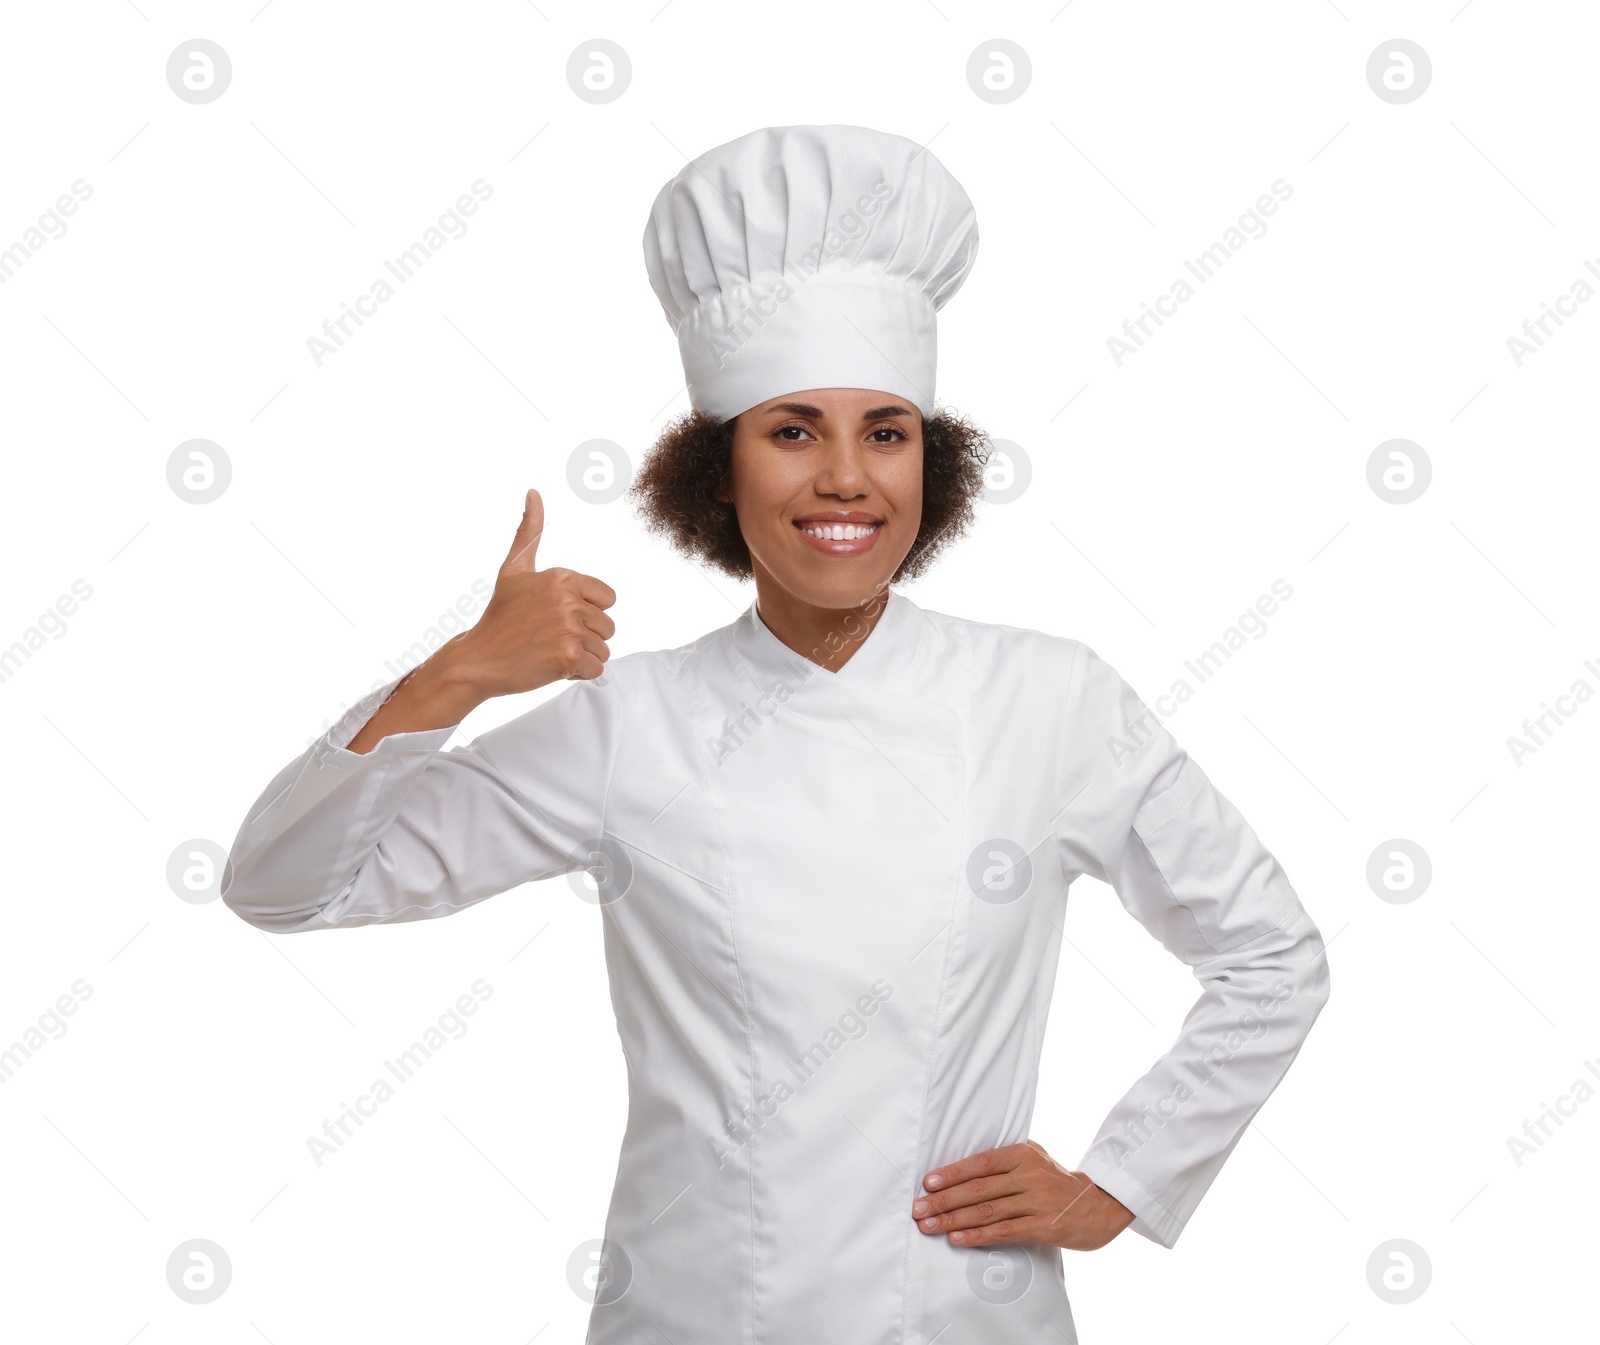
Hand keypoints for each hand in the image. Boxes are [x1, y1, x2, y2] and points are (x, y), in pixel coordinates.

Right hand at [442, 488, 616, 695]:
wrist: (477, 660)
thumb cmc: (499, 616)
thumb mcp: (513, 569)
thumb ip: (528, 532)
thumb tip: (533, 492)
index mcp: (562, 577)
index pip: (608, 599)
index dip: (587, 612)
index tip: (558, 617)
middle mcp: (568, 599)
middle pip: (607, 626)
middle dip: (585, 637)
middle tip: (551, 638)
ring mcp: (569, 628)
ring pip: (604, 649)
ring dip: (582, 657)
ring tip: (550, 651)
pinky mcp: (568, 656)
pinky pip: (597, 669)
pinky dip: (579, 674)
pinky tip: (552, 666)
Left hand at [910, 1140, 1133, 1250]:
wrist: (1098, 1205)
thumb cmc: (1056, 1180)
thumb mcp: (1035, 1157)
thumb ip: (1005, 1157)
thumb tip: (962, 1165)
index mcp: (1022, 1154)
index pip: (979, 1163)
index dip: (951, 1173)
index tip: (927, 1184)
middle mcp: (1028, 1175)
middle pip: (978, 1189)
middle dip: (943, 1200)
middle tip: (918, 1209)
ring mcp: (1037, 1201)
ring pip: (987, 1211)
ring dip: (953, 1220)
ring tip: (929, 1226)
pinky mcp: (1043, 1226)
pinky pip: (1004, 1231)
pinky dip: (977, 1236)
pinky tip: (957, 1239)